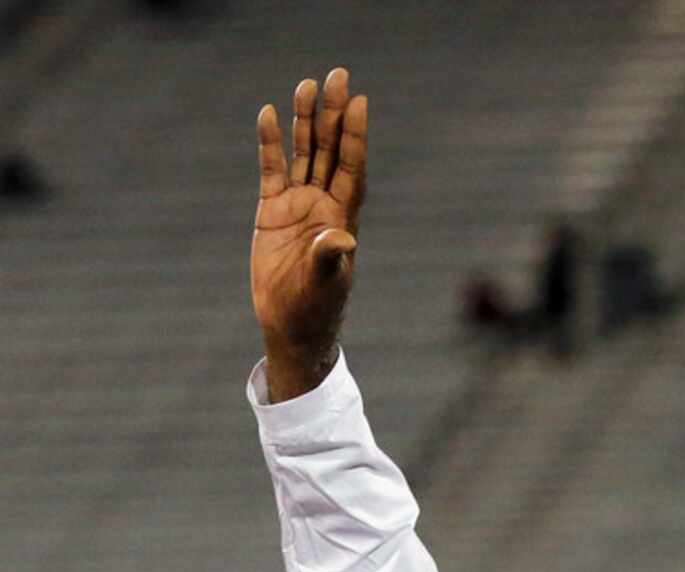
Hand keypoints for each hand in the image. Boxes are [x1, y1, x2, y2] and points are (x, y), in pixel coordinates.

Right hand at [253, 67, 366, 397]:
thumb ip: (331, 257)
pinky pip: (272, 170)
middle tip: (338, 76)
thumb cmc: (315, 309)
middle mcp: (323, 206)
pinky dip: (271, 144)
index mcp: (342, 219)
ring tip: (307, 84)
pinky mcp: (272, 211)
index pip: (351, 169)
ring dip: (306, 121)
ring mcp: (298, 206)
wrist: (291, 326)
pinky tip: (269, 115)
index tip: (359, 103)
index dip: (355, 137)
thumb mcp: (324, 284)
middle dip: (334, 115)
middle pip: (330, 151)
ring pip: (305, 154)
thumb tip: (344, 239)